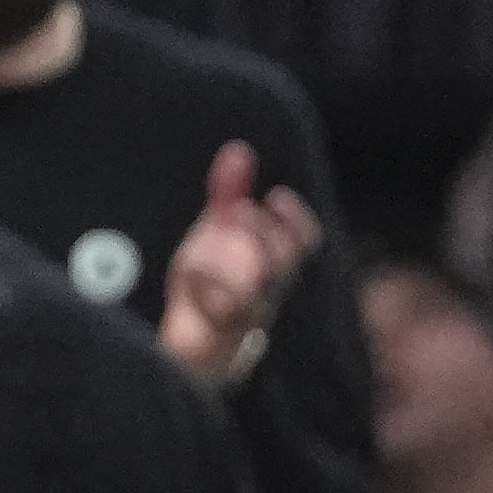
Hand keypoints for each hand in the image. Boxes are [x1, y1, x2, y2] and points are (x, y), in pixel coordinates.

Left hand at [154, 142, 321, 384]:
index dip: (294, 220)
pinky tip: (188, 269)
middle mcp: (269, 291)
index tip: (274, 197)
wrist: (199, 343)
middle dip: (259, 233)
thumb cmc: (215, 281)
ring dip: (229, 260)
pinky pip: (219, 311)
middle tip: (235, 214)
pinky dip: (204, 284)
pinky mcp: (220, 331)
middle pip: (282, 262)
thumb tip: (238, 149)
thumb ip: (230, 192)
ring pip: (253, 289)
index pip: (303, 241)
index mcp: (275, 265)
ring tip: (203, 244)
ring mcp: (246, 314)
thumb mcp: (219, 231)